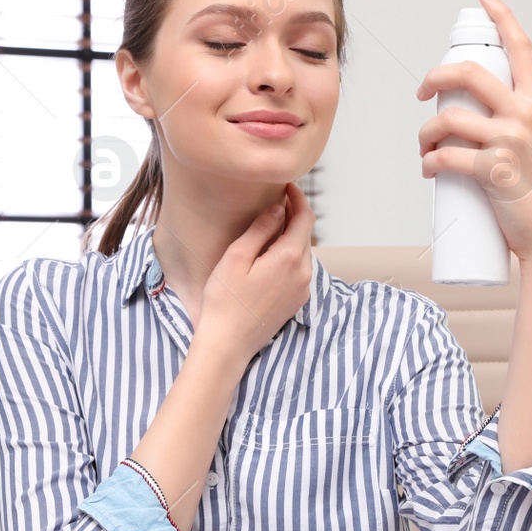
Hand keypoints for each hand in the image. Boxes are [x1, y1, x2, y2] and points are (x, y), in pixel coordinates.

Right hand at [193, 181, 314, 362]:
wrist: (228, 344)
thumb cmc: (225, 300)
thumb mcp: (236, 257)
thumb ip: (260, 229)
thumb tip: (279, 209)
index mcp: (289, 258)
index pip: (305, 218)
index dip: (298, 198)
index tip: (286, 186)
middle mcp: (303, 274)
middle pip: (306, 235)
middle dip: (294, 216)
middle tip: (275, 203)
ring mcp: (302, 290)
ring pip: (303, 253)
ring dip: (291, 237)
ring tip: (270, 228)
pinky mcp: (296, 302)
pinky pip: (299, 270)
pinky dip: (290, 256)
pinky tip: (271, 257)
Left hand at [415, 0, 531, 268]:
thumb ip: (509, 120)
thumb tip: (465, 114)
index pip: (521, 47)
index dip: (501, 17)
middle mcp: (525, 114)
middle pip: (468, 73)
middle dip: (435, 77)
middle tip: (422, 93)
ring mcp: (510, 142)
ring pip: (448, 118)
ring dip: (425, 134)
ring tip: (425, 148)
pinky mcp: (493, 171)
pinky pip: (446, 156)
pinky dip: (429, 162)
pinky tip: (429, 169)